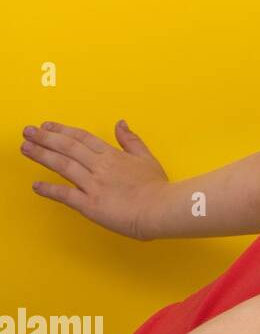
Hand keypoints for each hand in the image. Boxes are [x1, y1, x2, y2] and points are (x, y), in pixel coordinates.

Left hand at [21, 120, 169, 240]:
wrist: (160, 209)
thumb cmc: (157, 187)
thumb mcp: (147, 158)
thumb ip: (131, 141)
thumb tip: (120, 123)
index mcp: (113, 155)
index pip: (83, 138)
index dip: (63, 130)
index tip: (48, 125)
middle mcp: (100, 166)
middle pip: (68, 147)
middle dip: (45, 137)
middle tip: (28, 131)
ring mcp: (93, 185)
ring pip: (63, 165)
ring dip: (42, 155)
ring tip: (26, 148)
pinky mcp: (90, 204)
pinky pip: (65, 195)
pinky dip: (49, 190)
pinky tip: (36, 186)